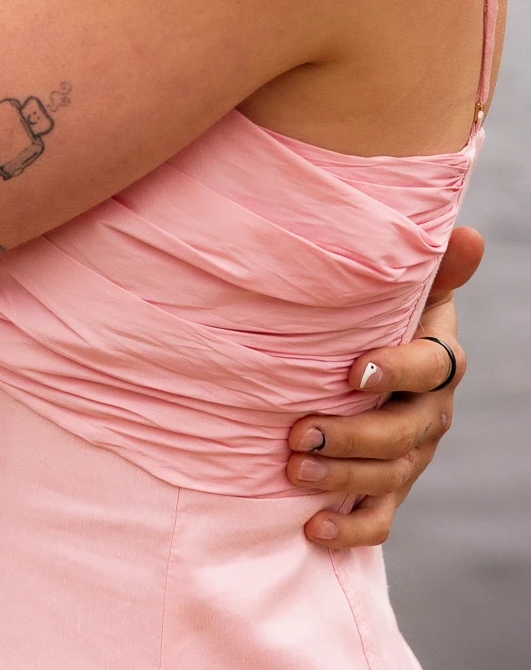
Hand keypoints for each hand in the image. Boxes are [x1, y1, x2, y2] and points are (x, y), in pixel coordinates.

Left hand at [286, 223, 479, 548]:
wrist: (380, 361)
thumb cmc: (390, 312)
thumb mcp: (412, 286)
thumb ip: (436, 264)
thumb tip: (469, 234)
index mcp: (439, 360)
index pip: (429, 367)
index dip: (396, 370)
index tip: (354, 370)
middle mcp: (430, 412)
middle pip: (401, 432)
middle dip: (352, 436)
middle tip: (300, 432)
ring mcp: (412, 454)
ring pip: (386, 475)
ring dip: (341, 478)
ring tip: (294, 470)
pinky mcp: (391, 487)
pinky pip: (380, 518)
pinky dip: (350, 529)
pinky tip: (315, 529)